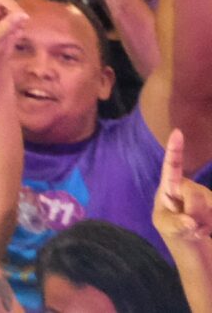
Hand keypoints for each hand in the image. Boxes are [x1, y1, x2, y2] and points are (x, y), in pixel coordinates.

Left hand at [156, 130, 211, 253]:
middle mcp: (189, 186)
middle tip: (188, 224)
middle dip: (193, 211)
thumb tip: (189, 222)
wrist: (192, 242)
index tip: (177, 132)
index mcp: (169, 186)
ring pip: (209, 205)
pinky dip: (211, 224)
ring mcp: (205, 196)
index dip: (174, 149)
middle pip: (195, 193)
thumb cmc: (172, 229)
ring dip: (204, 221)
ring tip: (197, 227)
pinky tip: (207, 228)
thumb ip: (176, 224)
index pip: (171, 166)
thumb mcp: (167, 228)